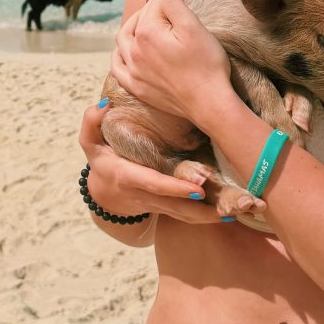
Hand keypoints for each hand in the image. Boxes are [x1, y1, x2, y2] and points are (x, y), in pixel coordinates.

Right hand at [78, 101, 228, 223]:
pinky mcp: (167, 209)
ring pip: (185, 216)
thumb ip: (91, 122)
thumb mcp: (89, 141)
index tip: (196, 188)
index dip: (174, 188)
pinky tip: (231, 216)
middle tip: (226, 209)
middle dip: (199, 209)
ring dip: (209, 217)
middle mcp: (145, 195)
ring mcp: (157, 205)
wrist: (104, 195)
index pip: (153, 183)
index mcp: (128, 176)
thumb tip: (103, 104)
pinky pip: (188, 216)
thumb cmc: (100, 159)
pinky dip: (208, 218)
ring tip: (234, 213)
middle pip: (175, 207)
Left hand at [110, 0, 235, 131]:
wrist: (209, 103)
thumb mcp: (193, 26)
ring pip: (123, 39)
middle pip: (141, 18)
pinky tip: (125, 50)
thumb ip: (174, 3)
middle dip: (156, 3)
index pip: (158, 2)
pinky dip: (119, 54)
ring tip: (147, 17)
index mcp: (146, 32)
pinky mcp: (136, 87)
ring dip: (134, 23)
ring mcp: (133, 70)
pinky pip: (117, 67)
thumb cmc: (206, 64)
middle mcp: (133, 50)